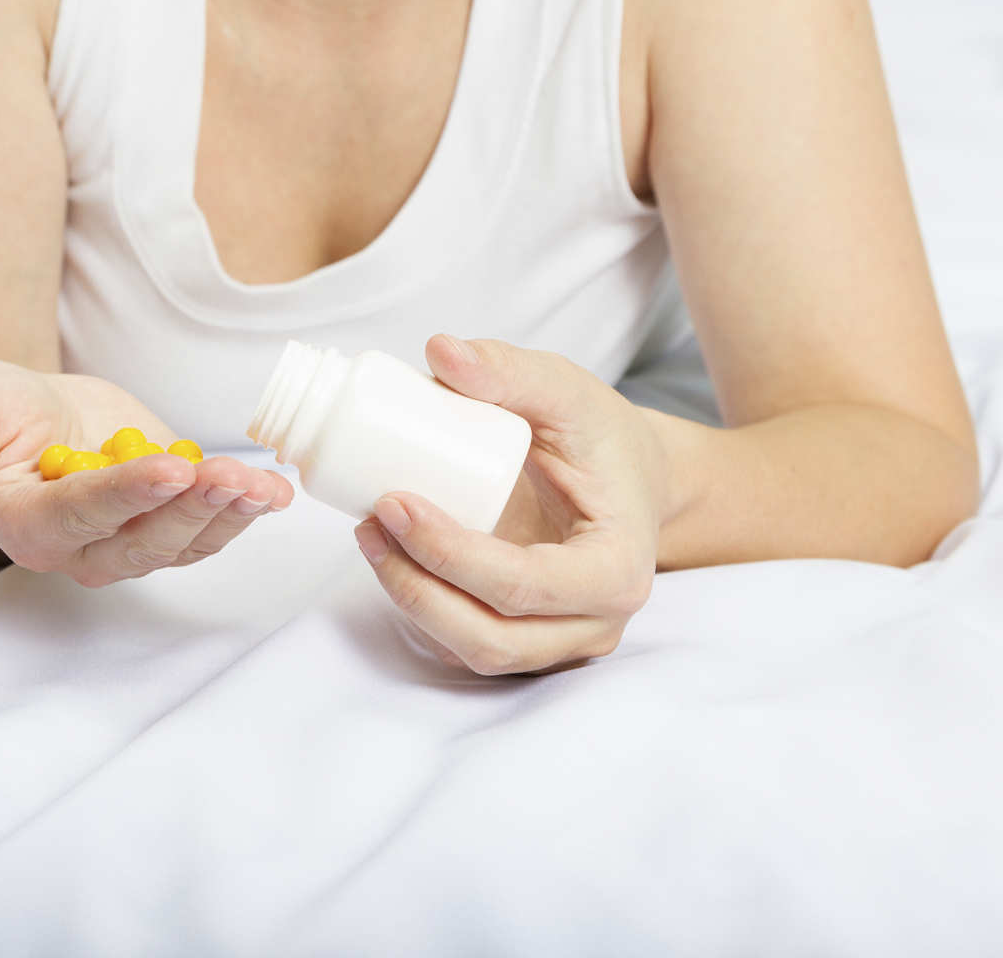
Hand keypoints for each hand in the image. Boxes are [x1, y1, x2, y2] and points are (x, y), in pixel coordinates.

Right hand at [0, 358, 293, 584]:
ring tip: (264, 487)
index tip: (168, 469)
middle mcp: (82, 546)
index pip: (80, 516)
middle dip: (191, 511)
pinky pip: (210, 523)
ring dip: (228, 514)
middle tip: (230, 477)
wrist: (16, 409)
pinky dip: (245, 507)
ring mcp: (130, 533)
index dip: (125, 496)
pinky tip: (275, 489)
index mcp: (26, 525)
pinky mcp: (167, 510)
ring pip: (185, 542)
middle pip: (144, 544)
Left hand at [353, 335, 668, 674]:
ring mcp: (562, 643)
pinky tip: (390, 559)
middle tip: (370, 521)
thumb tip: (440, 351)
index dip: (449, 555)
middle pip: (492, 637)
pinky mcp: (530, 643)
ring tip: (369, 534)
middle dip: (416, 586)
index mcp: (617, 569)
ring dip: (409, 601)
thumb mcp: (568, 392)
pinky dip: (420, 612)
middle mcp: (595, 623)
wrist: (633, 479)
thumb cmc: (604, 438)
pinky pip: (466, 648)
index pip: (522, 585)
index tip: (395, 501)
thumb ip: (510, 369)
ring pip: (473, 652)